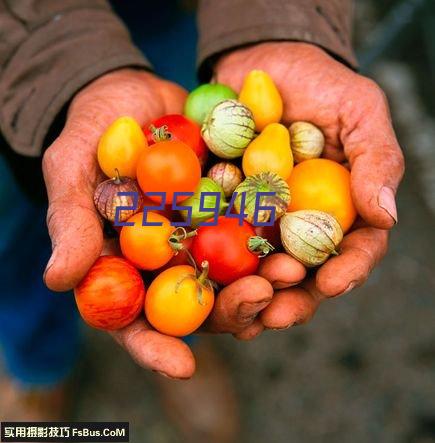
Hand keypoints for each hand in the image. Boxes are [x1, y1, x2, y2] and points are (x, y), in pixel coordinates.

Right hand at [41, 68, 299, 376]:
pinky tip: (301, 238)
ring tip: (292, 272)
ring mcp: (205, 237)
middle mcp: (169, 262)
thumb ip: (71, 221)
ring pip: (236, 275)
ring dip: (267, 281)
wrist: (132, 97)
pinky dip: (278, 237)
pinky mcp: (231, 209)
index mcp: (125, 267)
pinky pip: (257, 229)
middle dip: (232, 311)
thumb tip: (60, 280)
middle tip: (261, 299)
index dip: (155, 348)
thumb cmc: (92, 135)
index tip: (182, 364)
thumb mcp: (72, 168)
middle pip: (199, 306)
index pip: (135, 322)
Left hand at [215, 42, 404, 336]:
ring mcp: (261, 221)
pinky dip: (211, 264)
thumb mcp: (359, 110)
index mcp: (340, 208)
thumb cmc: (319, 84)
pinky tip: (202, 281)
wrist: (262, 65)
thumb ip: (377, 160)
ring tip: (240, 314)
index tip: (331, 284)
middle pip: (303, 275)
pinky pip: (216, 241)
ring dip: (249, 296)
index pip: (354, 250)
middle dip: (291, 299)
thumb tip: (387, 217)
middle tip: (274, 314)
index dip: (347, 271)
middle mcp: (301, 224)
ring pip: (258, 270)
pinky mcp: (223, 210)